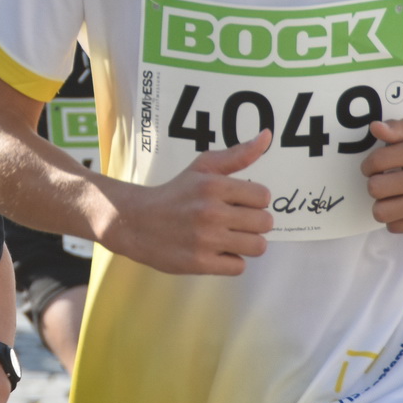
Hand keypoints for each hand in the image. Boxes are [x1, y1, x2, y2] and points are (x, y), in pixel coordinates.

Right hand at [103, 133, 271, 274]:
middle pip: (265, 223)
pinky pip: (239, 266)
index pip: (263, 196)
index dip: (254, 201)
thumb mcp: (202, 168)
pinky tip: (215, 251)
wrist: (135, 222)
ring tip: (228, 237)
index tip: (238, 203)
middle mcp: (211, 212)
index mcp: (213, 186)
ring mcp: (206, 240)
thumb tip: (267, 136)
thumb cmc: (175, 194)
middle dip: (253, 223)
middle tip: (233, 222)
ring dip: (246, 243)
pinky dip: (230, 261)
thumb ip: (237, 155)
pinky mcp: (200, 263)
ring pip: (257, 246)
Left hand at [362, 119, 402, 232]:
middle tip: (384, 181)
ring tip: (392, 195)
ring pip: (381, 212)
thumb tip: (375, 128)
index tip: (373, 167)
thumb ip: (396, 128)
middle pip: (375, 188)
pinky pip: (395, 227)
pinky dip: (395, 218)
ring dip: (382, 203)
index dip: (368, 165)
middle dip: (374, 183)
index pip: (377, 162)